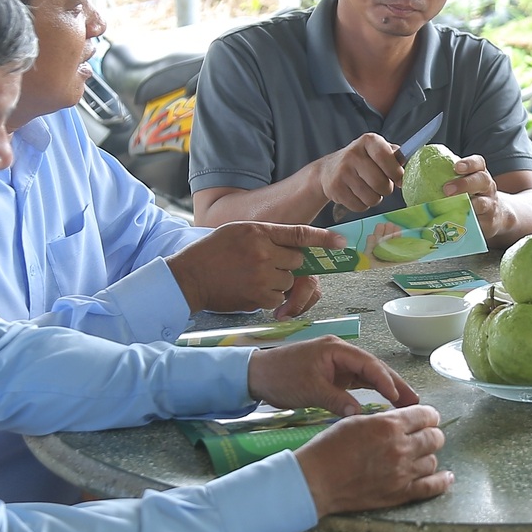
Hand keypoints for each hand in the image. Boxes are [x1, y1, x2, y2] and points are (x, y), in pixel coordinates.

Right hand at [169, 222, 344, 313]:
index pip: (300, 233)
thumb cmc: (212, 252)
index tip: (342, 244)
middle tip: (266, 264)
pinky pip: (278, 299)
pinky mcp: (258, 296)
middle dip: (287, 264)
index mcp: (260, 232)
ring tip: (252, 277)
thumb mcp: (239, 231)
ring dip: (277, 282)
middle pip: (297, 261)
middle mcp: (264, 252)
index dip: (324, 239)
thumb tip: (295, 247)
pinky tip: (250, 289)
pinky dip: (269, 298)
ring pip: (288, 281)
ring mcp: (262, 276)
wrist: (189, 277)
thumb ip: (267, 235)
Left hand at [247, 335, 422, 416]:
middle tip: (415, 402)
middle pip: (373, 368)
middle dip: (394, 384)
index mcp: (336, 350)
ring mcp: (337, 364)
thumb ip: (335, 400)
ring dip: (386, 389)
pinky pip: (357, 382)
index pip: (368, 364)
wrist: (256, 374)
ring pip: (368, 376)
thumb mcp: (309, 389)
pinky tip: (385, 403)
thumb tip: (358, 414)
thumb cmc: (280, 376)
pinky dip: (371, 392)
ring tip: (406, 405)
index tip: (398, 398)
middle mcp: (340, 353)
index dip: (385, 381)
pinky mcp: (333, 374)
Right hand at [296, 404, 452, 515]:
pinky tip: (447, 478)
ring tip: (420, 456)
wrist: (317, 481)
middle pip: (434, 437)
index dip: (428, 415)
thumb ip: (383, 420)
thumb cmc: (329, 449)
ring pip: (433, 461)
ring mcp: (402, 473)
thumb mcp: (355, 421)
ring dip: (428, 456)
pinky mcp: (400, 494)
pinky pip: (431, 487)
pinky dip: (442, 482)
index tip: (427, 418)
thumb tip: (402, 420)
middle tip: (425, 435)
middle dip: (431, 434)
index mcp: (389, 425)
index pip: (426, 415)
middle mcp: (401, 448)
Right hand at [317, 134, 406, 212]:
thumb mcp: (376, 150)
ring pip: (371, 197)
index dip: (396, 172)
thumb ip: (394, 156)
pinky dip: (363, 205)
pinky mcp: (335, 188)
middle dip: (386, 189)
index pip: (387, 157)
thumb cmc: (361, 161)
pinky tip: (358, 195)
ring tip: (369, 190)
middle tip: (382, 186)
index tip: (399, 180)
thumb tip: (410, 167)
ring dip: (375, 199)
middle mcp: (354, 154)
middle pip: (380, 183)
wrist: (328, 170)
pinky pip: (359, 206)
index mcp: (369, 141)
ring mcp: (342, 171)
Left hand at [444, 155, 510, 241]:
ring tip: (450, 208)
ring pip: (482, 203)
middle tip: (447, 189)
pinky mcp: (488, 223)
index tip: (456, 167)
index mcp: (479, 174)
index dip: (469, 164)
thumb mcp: (463, 184)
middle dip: (465, 184)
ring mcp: (490, 205)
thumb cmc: (470, 197)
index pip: (478, 163)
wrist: (495, 216)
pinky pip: (478, 224)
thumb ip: (444, 179)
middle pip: (482, 180)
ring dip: (466, 205)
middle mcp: (487, 188)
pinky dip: (466, 224)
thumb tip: (408, 178)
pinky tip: (453, 225)